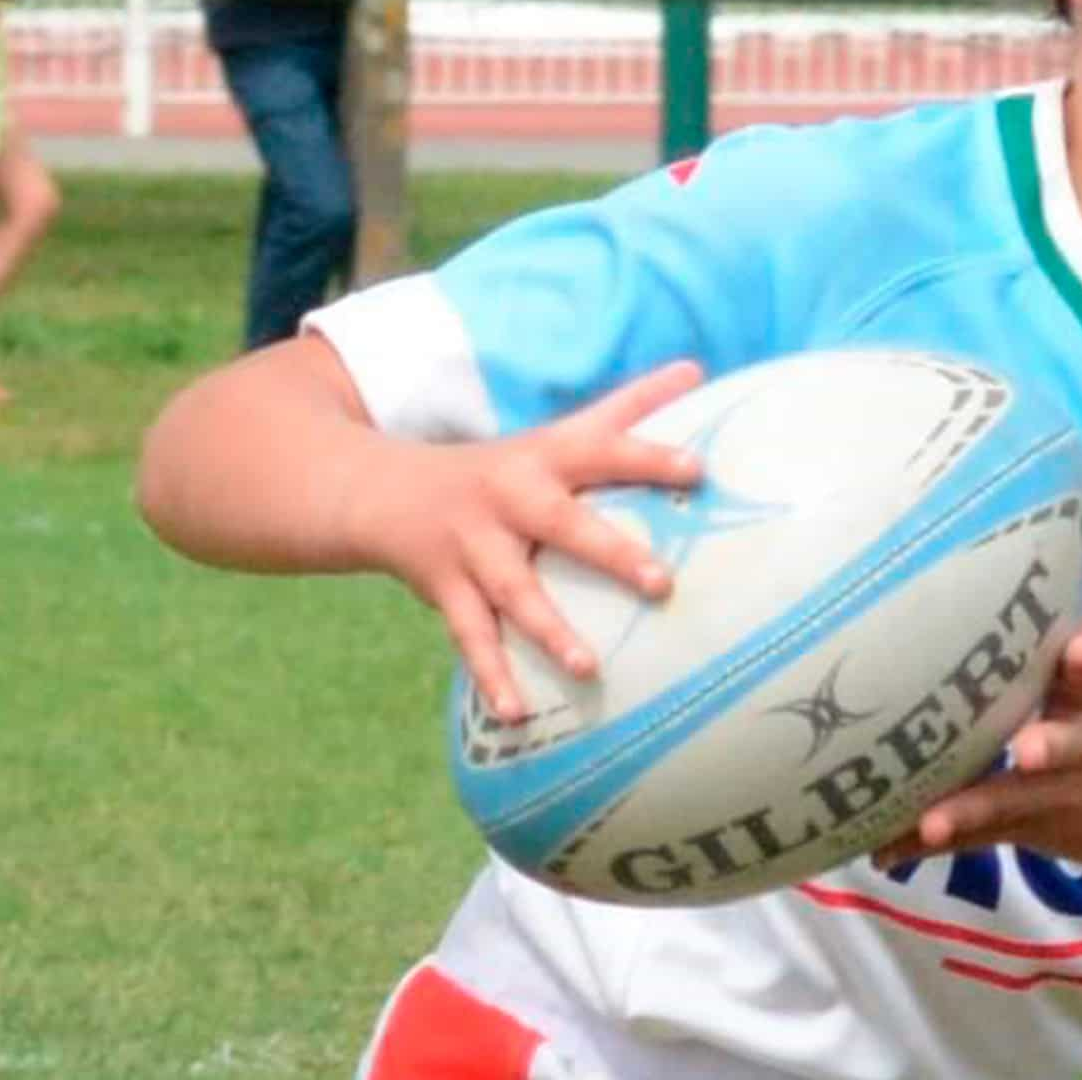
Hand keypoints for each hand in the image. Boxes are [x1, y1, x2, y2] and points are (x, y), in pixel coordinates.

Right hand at [345, 360, 705, 722]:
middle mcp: (510, 497)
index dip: (650, 455)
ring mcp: (473, 546)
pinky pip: (470, 637)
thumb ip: (628, 405)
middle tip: (664, 583)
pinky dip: (492, 676)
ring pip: (514, 590)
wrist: (382, 491)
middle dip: (610, 552)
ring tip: (590, 666)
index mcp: (546, 457)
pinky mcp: (444, 588)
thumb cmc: (504, 467)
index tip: (699, 469)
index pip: (605, 449)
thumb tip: (695, 366)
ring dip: (549, 629)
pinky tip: (517, 715)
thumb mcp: (559, 431)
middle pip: (563, 523)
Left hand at [873, 629, 1081, 876]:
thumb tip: (995, 554)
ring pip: (1005, 804)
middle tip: (1025, 753)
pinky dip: (925, 845)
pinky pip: (973, 837)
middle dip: (1044, 748)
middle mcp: (1080, 748)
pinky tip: (882, 851)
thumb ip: (1053, 638)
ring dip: (965, 812)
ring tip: (929, 823)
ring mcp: (1054, 796)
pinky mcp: (1027, 830)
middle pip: (1060, 747)